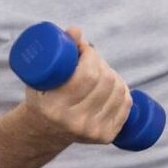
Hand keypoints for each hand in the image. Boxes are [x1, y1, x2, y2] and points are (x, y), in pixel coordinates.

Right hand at [23, 27, 131, 145]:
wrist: (44, 132)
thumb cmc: (42, 96)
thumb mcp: (41, 76)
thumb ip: (57, 52)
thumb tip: (76, 30)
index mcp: (54, 107)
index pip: (87, 75)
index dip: (91, 55)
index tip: (84, 49)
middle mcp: (75, 122)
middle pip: (105, 81)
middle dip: (101, 62)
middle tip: (92, 59)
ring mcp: (92, 131)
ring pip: (118, 91)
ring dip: (114, 75)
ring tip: (101, 71)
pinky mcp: (106, 136)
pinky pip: (126, 105)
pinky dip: (123, 91)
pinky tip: (114, 86)